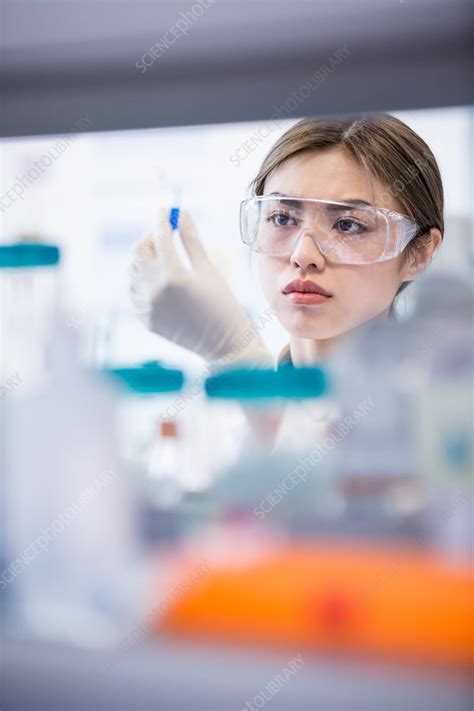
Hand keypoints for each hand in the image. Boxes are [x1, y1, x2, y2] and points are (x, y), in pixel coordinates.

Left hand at [129, 209, 272, 365]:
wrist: (223, 345)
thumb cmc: (222, 304)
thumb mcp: (208, 269)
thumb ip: (191, 240)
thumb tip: (182, 214)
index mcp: (173, 275)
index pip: (159, 236)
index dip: (163, 219)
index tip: (167, 210)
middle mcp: (154, 290)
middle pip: (139, 251)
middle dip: (150, 238)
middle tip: (164, 234)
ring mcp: (146, 306)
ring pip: (133, 271)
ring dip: (144, 259)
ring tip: (163, 258)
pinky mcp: (145, 319)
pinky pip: (135, 292)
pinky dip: (142, 281)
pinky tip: (159, 281)